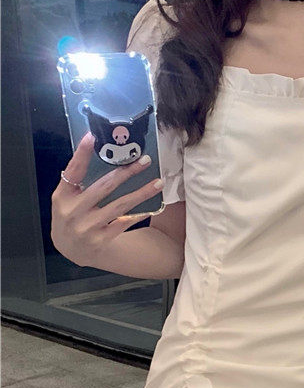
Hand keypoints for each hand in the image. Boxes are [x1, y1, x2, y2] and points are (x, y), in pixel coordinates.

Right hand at [50, 132, 163, 266]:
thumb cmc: (72, 216)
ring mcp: (87, 227)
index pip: (72, 171)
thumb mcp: (66, 199)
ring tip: (158, 182)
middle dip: (126, 172)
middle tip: (144, 160)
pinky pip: (124, 223)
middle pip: (104, 187)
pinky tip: (152, 207)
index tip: (92, 137)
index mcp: (62, 197)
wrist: (71, 250)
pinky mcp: (101, 240)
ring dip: (141, 192)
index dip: (81, 154)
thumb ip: (77, 181)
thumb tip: (97, 152)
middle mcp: (73, 211)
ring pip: (120, 205)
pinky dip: (138, 213)